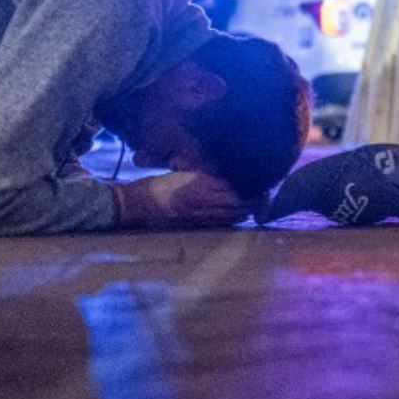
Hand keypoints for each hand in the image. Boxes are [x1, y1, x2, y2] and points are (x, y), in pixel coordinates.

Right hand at [114, 172, 249, 229]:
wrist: (136, 205)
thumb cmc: (157, 186)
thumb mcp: (180, 174)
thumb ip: (201, 175)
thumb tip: (221, 176)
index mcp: (198, 187)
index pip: (229, 188)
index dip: (245, 189)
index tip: (258, 186)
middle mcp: (201, 202)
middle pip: (233, 204)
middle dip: (249, 202)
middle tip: (262, 199)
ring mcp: (198, 216)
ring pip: (226, 215)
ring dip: (241, 212)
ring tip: (253, 208)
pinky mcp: (192, 224)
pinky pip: (216, 223)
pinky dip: (228, 220)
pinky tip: (236, 217)